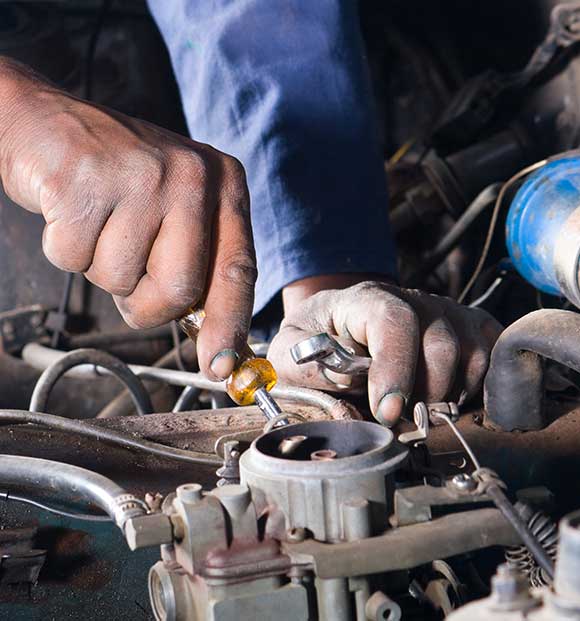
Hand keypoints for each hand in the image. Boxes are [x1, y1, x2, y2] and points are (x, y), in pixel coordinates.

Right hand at [0, 58, 255, 379]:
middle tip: (130, 272)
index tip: (220, 366)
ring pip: (120, 279)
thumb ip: (200, 266)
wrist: (49, 125)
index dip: (230, 325)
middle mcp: (191, 175)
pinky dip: (66, 249)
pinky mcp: (85, 180)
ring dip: (102, 269)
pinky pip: (74, 258)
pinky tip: (71, 212)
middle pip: (179, 290)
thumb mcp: (178, 212)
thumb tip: (217, 345)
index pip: (237, 271)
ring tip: (100, 224)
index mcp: (224, 184)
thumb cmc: (120, 181)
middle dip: (146, 303)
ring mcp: (139, 175)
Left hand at [269, 281, 501, 425]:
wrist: (336, 325)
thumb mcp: (289, 352)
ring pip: (471, 351)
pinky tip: (449, 399)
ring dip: (450, 394)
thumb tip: (349, 394)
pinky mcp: (465, 327)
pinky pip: (490, 353)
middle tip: (404, 422)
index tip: (387, 411)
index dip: (395, 368)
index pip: (393, 321)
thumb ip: (308, 370)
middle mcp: (412, 299)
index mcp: (366, 298)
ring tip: (421, 411)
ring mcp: (444, 311)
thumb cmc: (313, 341)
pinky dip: (477, 385)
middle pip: (440, 341)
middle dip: (425, 392)